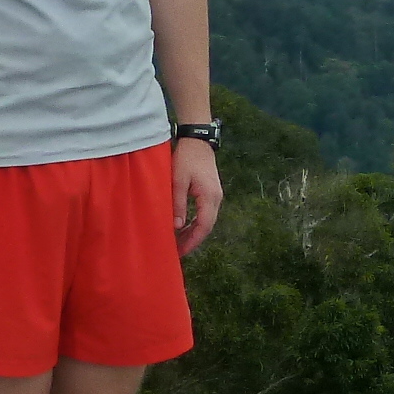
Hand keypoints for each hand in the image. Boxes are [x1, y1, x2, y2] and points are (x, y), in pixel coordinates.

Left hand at [173, 138, 222, 256]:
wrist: (198, 141)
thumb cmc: (186, 159)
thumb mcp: (178, 181)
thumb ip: (178, 204)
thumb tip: (177, 227)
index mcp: (209, 197)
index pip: (203, 226)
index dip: (192, 241)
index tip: (180, 252)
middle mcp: (216, 198)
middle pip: (207, 226)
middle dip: (193, 240)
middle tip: (177, 252)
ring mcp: (216, 195)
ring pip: (207, 220)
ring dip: (194, 232)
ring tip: (179, 242)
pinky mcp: (211, 192)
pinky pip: (205, 213)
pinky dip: (195, 223)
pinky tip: (184, 227)